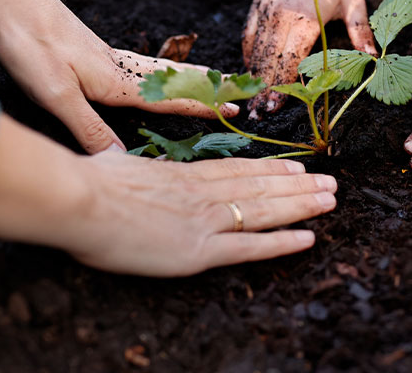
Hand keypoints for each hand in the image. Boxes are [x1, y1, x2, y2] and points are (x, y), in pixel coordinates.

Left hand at [0, 0, 237, 153]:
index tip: (237, 110)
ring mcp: (111, 57)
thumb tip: (121, 161)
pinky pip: (147, 66)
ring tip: (216, 79)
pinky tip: (161, 73)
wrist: (11, 0)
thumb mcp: (55, 94)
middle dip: (211, 87)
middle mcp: (123, 67)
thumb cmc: (30, 44)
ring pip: (165, 69)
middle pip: (178, 79)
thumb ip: (89, 128)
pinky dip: (169, 71)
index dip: (204, 107)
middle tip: (243, 90)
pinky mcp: (97, 52)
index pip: (172, 98)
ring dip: (194, 77)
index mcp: (119, 81)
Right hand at [66, 153, 336, 276]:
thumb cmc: (86, 184)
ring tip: (331, 199)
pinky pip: (251, 246)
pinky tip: (308, 238)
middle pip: (261, 186)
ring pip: (265, 210)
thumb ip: (121, 166)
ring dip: (302, 205)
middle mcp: (202, 194)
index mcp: (181, 176)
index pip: (236, 171)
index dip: (270, 169)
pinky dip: (282, 242)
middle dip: (298, 185)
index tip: (295, 165)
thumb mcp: (111, 166)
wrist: (80, 200)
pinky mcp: (200, 250)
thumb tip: (109, 160)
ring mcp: (204, 220)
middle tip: (330, 181)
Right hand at [242, 0, 374, 118]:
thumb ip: (360, 29)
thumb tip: (372, 56)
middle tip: (259, 115)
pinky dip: (248, 56)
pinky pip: (249, 36)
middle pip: (269, 58)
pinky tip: (250, 74)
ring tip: (251, 103)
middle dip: (264, 88)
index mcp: (305, 15)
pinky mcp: (257, 7)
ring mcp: (265, 11)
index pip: (290, 56)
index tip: (276, 105)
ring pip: (256, 50)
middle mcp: (280, 14)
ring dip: (253, 77)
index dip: (283, 81)